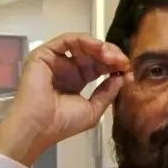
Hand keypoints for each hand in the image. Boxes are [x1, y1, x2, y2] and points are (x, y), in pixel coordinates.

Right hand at [0, 33, 129, 166]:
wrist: (39, 128)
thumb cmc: (63, 123)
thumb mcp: (94, 108)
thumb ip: (108, 91)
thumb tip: (124, 77)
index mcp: (78, 80)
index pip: (100, 65)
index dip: (116, 65)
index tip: (129, 70)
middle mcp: (67, 68)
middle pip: (94, 53)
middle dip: (112, 55)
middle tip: (123, 62)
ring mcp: (56, 60)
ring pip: (83, 44)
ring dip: (101, 47)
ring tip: (113, 57)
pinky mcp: (44, 54)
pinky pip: (67, 40)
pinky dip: (85, 41)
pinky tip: (99, 48)